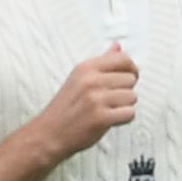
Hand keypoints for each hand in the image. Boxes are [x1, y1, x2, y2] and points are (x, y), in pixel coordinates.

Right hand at [34, 46, 139, 162]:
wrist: (49, 133)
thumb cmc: (65, 107)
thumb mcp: (79, 78)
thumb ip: (102, 62)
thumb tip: (117, 46)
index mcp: (86, 67)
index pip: (123, 59)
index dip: (131, 69)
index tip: (127, 78)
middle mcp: (91, 80)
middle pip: (131, 79)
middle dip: (125, 91)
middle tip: (109, 100)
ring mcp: (96, 99)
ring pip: (132, 97)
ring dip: (124, 106)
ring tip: (108, 110)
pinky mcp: (101, 118)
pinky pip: (129, 114)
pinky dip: (123, 119)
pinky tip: (110, 120)